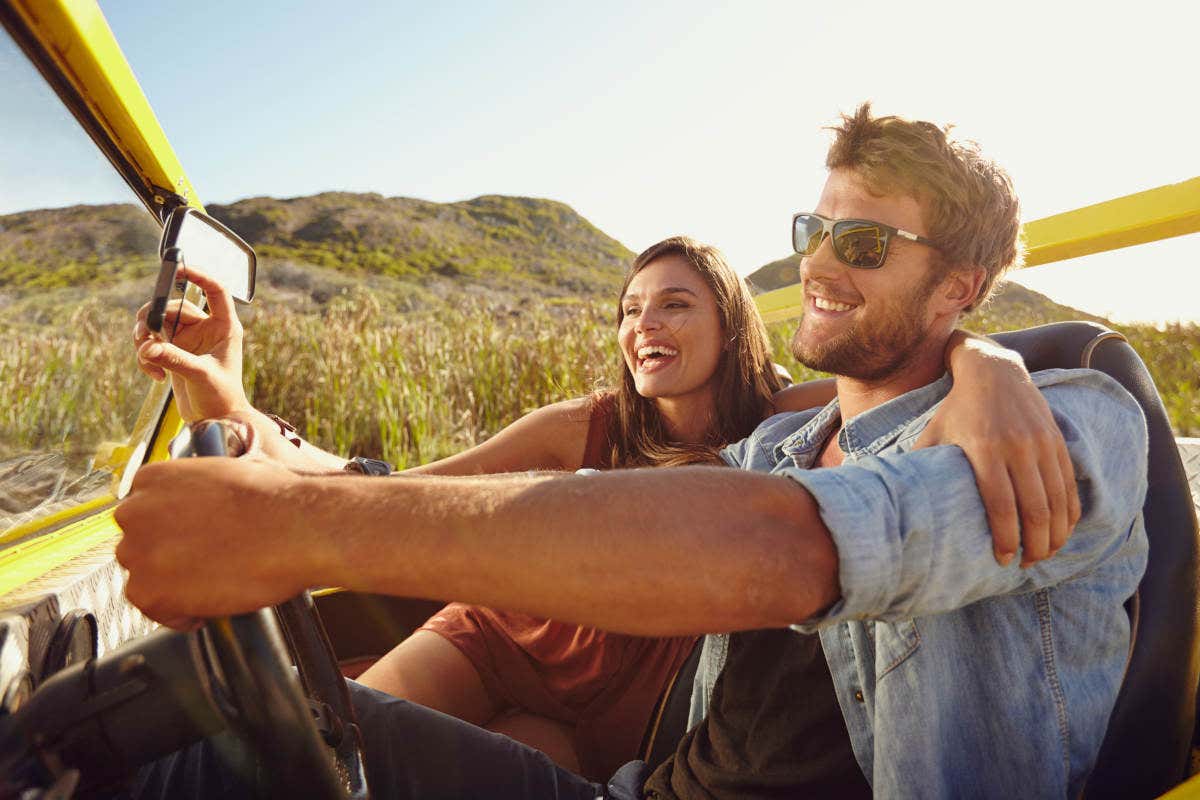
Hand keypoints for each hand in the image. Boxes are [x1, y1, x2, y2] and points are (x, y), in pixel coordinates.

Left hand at [114, 457, 322, 625]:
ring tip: (208, 587)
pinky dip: (178, 615)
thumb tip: (202, 513)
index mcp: (153, 478)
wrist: (295, 526)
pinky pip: (153, 609)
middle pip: (139, 543)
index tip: (187, 542)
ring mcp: (139, 551)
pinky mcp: (150, 590)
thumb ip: (197, 493)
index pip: (143, 511)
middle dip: (167, 556)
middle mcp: (136, 511)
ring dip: (171, 584)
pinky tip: (203, 609)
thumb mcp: (226, 472)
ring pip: (143, 576)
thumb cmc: (275, 499)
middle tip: (202, 565)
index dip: (168, 531)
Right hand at [133, 266, 250, 421]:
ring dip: (144, 339)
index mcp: (225, 327)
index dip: (199, 275)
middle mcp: (206, 329)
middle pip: (172, 307)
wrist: (215, 420)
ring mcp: (188, 340)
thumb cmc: (221, 398)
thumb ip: (174, 359)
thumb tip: (147, 348)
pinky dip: (146, 357)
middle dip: (152, 320)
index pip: (215, 290)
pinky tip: (156, 377)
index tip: (178, 269)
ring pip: (157, 324)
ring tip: (147, 360)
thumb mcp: (200, 375)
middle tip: (142, 337)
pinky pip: (151, 344)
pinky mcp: (174, 352)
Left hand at [919, 336, 1081, 567]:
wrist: (993, 372)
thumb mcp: (934, 433)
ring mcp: (1042, 445)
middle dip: (1035, 544)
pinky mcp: (1057, 441)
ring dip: (1056, 534)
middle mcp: (1018, 448)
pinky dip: (1069, 512)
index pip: (1002, 505)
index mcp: (985, 450)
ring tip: (1044, 554)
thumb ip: (920, 464)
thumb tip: (894, 498)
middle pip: (1036, 509)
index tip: (1003, 560)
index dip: (1006, 538)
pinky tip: (1062, 530)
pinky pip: (1069, 484)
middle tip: (1026, 564)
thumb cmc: (956, 410)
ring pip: (1058, 501)